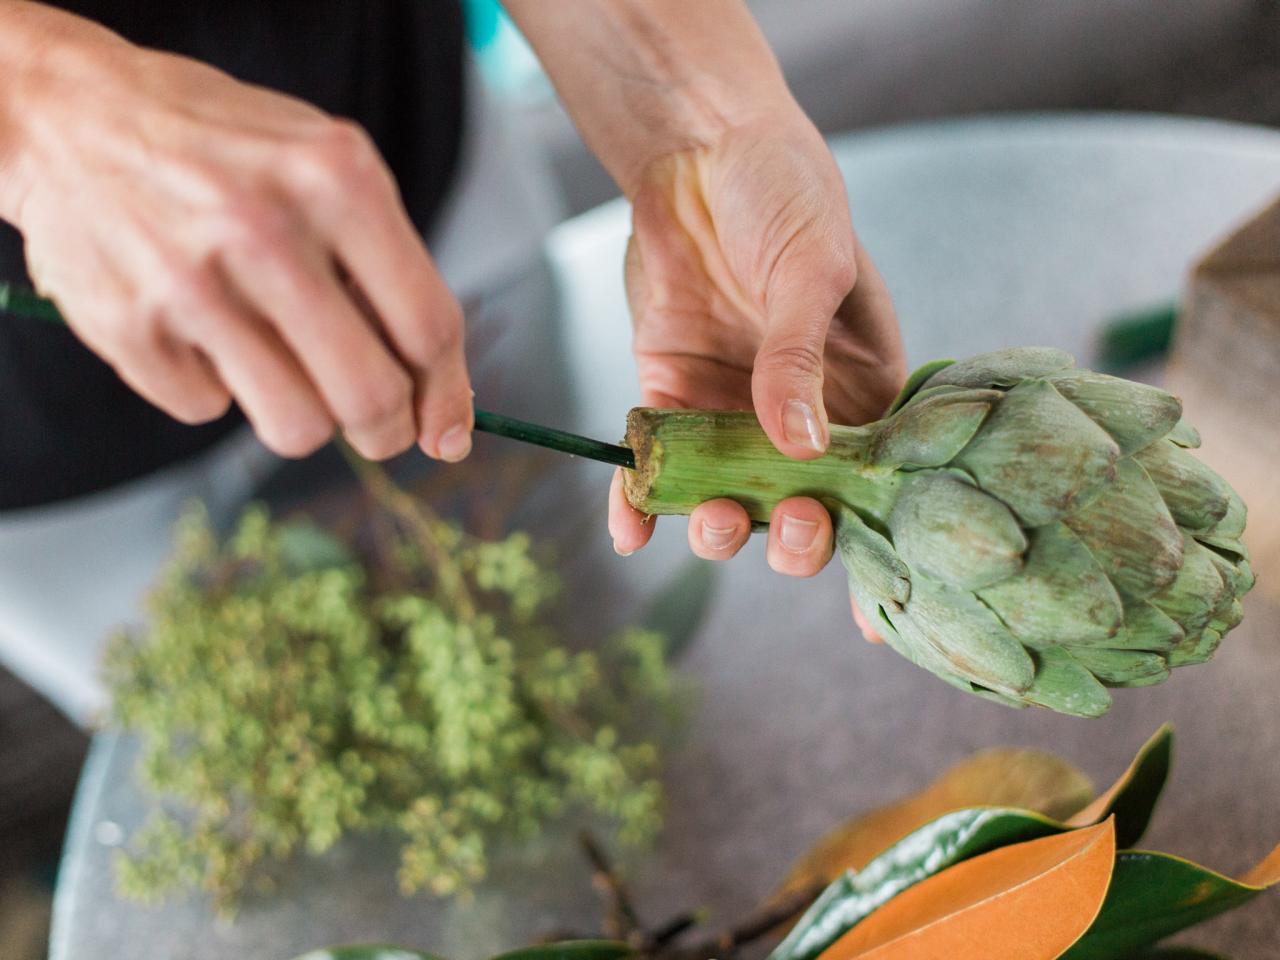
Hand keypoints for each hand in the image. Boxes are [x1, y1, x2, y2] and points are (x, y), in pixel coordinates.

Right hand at [1, 22, 471, 460]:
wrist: (73, 115)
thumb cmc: (226, 151)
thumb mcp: (326, 167)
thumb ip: (388, 269)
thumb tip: (437, 397)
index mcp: (339, 180)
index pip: (429, 327)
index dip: (447, 397)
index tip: (447, 432)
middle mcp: (266, 230)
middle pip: (370, 396)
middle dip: (387, 431)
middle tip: (379, 428)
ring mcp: (190, 281)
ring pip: (298, 428)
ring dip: (303, 417)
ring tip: (281, 365)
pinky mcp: (127, 325)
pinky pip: (207, 409)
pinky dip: (212, 386)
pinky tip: (196, 329)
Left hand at [608, 103, 905, 580]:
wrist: (700, 148)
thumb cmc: (785, 192)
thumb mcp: (812, 268)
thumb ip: (801, 358)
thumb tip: (801, 447)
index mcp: (861, 389)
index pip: (874, 479)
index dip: (870, 536)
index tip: (863, 596)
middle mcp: (799, 413)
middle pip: (801, 502)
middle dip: (793, 534)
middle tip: (786, 527)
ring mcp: (732, 411)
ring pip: (727, 496)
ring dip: (719, 525)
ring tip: (712, 518)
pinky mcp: (671, 396)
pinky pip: (656, 463)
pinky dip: (638, 498)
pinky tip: (629, 527)